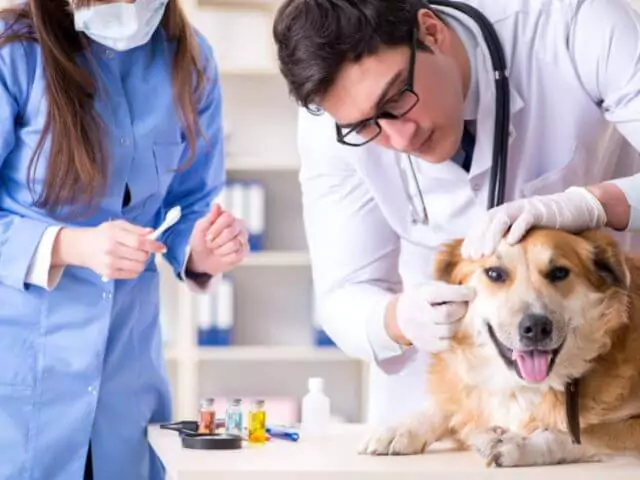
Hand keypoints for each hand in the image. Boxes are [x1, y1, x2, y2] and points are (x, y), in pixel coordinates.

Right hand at [52, 220, 166, 278]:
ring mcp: (110, 264)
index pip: (138, 242)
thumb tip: (151, 233)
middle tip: (143, 249)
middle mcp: (111, 250)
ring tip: (135, 256)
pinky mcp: (109, 274)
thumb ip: (136, 229)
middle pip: (141, 256)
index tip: (161, 247)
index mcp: (114, 235)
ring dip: (142, 262)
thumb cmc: (102, 234)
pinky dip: (135, 269)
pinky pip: (132, 274)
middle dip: (147, 253)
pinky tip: (130, 262)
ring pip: (139, 267)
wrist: (81, 247)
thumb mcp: (117, 225)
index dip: (153, 245)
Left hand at [187, 204, 248, 275]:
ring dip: (220, 250)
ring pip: (234, 244)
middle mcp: (239, 225)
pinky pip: (236, 255)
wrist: (202, 260)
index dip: (216, 228)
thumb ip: (209, 217)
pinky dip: (225, 257)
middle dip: (216, 241)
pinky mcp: (245, 251)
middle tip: (210, 244)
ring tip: (216, 250)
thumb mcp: (200, 228)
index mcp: (228, 216)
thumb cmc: (201, 241)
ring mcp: (243, 238)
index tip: (207, 236)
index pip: (227, 217)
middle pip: (230, 231)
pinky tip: (223, 256)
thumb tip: (217, 205)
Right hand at [385, 282, 474, 352]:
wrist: (400, 316)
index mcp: (420, 295)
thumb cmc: (422, 299)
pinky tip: (449, 328)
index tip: (473, 292)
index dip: (461, 293)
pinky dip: (451, 336)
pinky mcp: (424, 345)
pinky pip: (445, 344)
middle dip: (461, 309)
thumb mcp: (429, 287)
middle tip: (464, 306)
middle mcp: (419, 314)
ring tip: (457, 317)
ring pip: (449, 330)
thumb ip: (448, 290)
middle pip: (447, 315)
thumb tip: (472, 295)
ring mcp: (420, 332)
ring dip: (458, 323)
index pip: (443, 294)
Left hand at [461, 187, 606, 259]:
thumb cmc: (546, 222)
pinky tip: (511, 242)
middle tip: (473, 256)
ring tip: (487, 252)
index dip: (472, 238)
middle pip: (488, 221)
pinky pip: (526, 219)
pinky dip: (517, 229)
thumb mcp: (523, 230)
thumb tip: (491, 255)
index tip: (466, 255)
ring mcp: (525, 208)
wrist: (573, 208)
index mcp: (504, 213)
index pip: (482, 224)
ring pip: (503, 219)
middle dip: (478, 239)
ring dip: (492, 236)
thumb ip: (508, 237)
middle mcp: (511, 208)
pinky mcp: (540, 211)